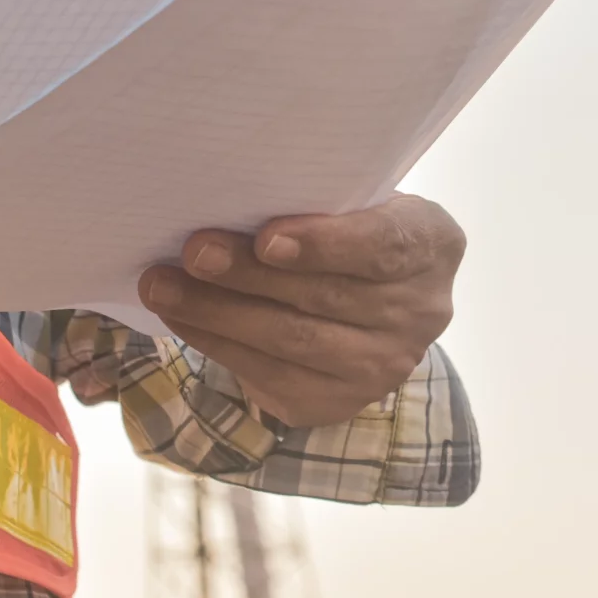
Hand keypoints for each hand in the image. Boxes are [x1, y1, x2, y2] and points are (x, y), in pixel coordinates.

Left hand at [137, 194, 464, 427]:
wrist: (368, 301)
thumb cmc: (348, 230)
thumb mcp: (354, 200)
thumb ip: (316, 199)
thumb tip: (228, 196)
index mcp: (434, 245)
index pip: (385, 245)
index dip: (325, 244)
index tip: (267, 237)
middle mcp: (422, 311)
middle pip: (325, 295)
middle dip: (248, 275)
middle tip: (193, 252)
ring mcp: (385, 365)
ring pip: (293, 341)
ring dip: (219, 313)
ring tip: (163, 286)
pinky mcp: (340, 401)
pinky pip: (272, 377)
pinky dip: (219, 345)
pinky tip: (183, 319)